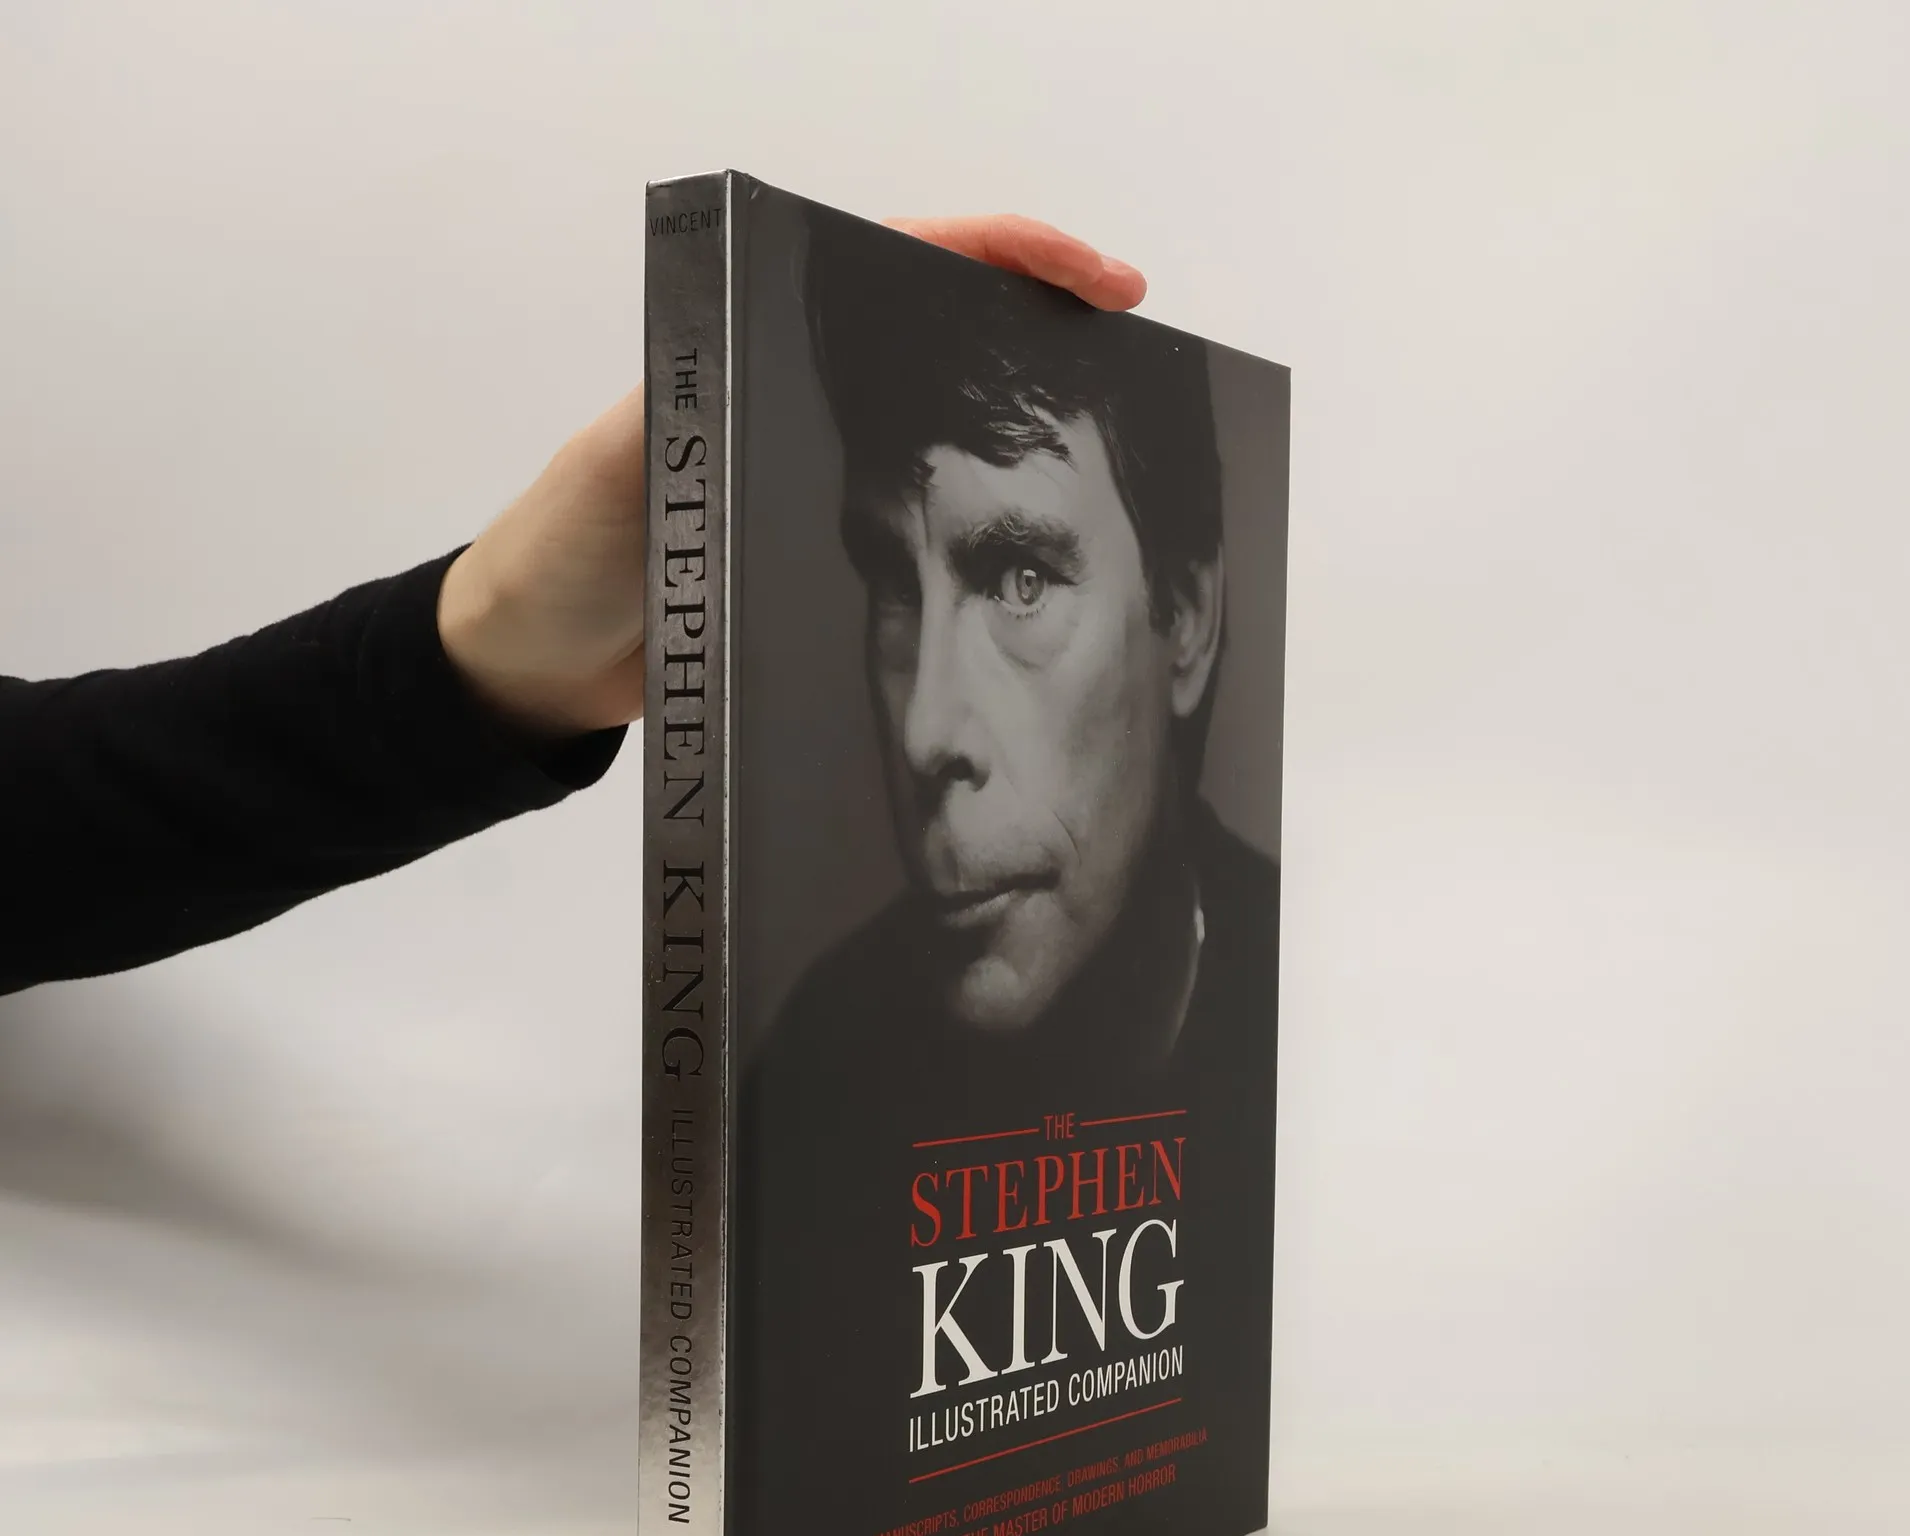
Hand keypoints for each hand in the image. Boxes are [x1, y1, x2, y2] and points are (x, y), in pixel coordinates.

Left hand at [438, 213, 1147, 737]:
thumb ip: (682, 415)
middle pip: (945, 339)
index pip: (904, 263)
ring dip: (1031, 427)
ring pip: (945, 428)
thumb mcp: (619, 464)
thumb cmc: (562, 555)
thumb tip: (750, 381)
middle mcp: (796, 402)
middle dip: (1045, 332)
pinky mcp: (818, 556)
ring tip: (1119, 442)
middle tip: (1136, 362)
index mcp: (754, 351)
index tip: (1100, 281)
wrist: (534, 665)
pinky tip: (1043, 547)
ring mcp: (813, 478)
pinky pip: (924, 520)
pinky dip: (988, 519)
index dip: (1009, 257)